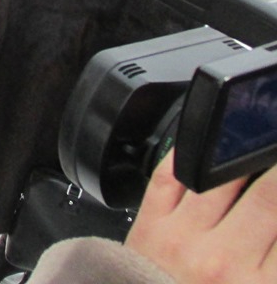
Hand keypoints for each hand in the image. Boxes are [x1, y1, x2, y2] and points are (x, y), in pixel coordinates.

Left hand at [125, 150, 276, 282]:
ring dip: (243, 158)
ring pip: (220, 176)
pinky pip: (170, 175)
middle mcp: (224, 262)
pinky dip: (190, 157)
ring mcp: (183, 238)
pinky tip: (209, 153)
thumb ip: (274, 263)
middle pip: (269, 195)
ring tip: (254, 152)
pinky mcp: (150, 225)